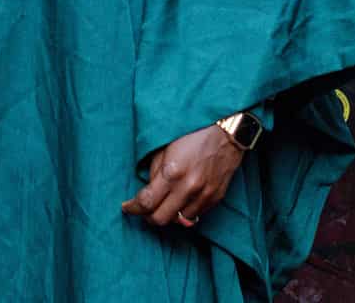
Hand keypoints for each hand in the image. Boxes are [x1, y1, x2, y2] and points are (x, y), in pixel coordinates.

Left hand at [120, 122, 244, 227]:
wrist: (227, 132)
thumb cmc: (193, 132)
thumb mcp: (165, 146)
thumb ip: (155, 170)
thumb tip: (148, 188)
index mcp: (172, 172)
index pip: (147, 202)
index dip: (133, 208)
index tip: (127, 207)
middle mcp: (188, 188)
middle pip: (161, 219)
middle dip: (147, 216)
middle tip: (143, 209)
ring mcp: (204, 195)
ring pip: (179, 221)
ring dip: (168, 215)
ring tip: (163, 203)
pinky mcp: (216, 198)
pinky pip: (196, 215)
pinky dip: (184, 212)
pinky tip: (180, 201)